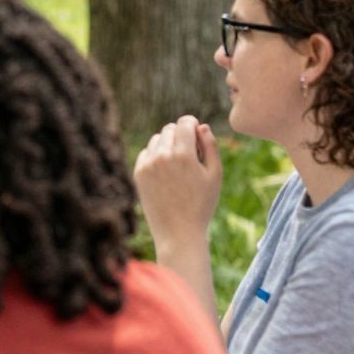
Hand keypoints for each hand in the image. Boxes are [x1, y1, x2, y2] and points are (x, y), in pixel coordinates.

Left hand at [133, 116, 222, 242]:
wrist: (178, 231)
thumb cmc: (202, 204)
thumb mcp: (214, 174)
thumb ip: (210, 146)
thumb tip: (200, 125)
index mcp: (184, 154)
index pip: (184, 122)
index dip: (192, 124)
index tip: (196, 131)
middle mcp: (162, 156)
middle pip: (170, 129)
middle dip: (181, 134)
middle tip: (191, 153)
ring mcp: (147, 165)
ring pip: (157, 139)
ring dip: (167, 144)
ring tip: (179, 163)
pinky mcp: (138, 173)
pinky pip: (146, 153)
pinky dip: (155, 155)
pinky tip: (166, 170)